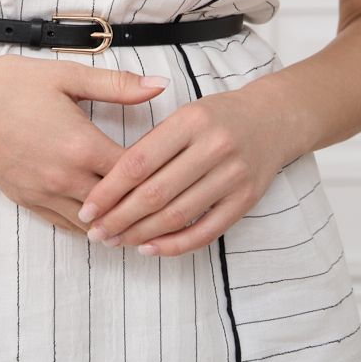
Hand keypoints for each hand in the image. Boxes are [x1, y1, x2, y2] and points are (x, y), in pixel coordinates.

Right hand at [0, 53, 169, 235]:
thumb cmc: (12, 83)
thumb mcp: (68, 76)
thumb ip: (117, 85)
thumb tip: (159, 85)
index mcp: (81, 146)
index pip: (134, 173)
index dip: (159, 173)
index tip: (176, 169)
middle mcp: (64, 178)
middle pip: (118, 207)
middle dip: (144, 206)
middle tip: (170, 204)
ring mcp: (44, 194)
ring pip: (92, 224)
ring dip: (117, 224)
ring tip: (143, 222)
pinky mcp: (26, 200)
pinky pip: (65, 225)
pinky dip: (88, 226)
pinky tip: (102, 224)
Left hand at [75, 81, 295, 255]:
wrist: (272, 119)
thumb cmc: (217, 116)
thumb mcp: (185, 113)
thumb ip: (153, 143)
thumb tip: (110, 183)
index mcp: (191, 120)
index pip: (139, 161)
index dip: (110, 190)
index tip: (88, 208)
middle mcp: (214, 146)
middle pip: (156, 193)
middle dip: (120, 218)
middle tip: (96, 233)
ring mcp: (233, 175)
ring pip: (178, 215)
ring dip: (141, 234)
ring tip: (116, 241)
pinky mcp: (246, 199)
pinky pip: (206, 232)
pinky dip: (175, 245)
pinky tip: (150, 248)